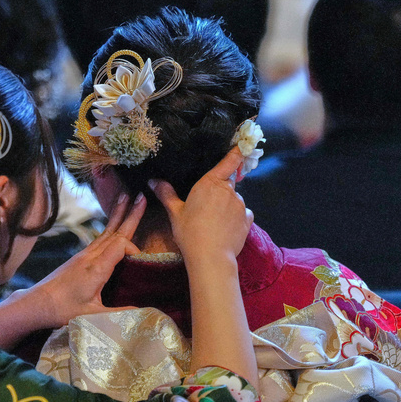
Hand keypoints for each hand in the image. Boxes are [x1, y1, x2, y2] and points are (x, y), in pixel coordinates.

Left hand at [27, 191, 145, 327]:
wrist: (37, 303)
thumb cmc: (63, 309)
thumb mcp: (93, 315)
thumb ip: (120, 313)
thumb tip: (146, 312)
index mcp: (96, 267)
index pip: (121, 245)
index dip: (134, 249)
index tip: (141, 263)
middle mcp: (90, 256)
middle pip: (114, 231)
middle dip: (130, 214)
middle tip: (141, 196)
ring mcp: (83, 254)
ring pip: (106, 232)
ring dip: (118, 215)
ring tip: (126, 198)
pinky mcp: (79, 258)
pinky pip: (99, 239)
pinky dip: (110, 229)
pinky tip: (113, 227)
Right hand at [152, 147, 252, 267]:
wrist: (210, 256)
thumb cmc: (189, 231)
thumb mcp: (174, 212)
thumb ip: (166, 193)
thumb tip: (152, 180)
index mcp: (210, 183)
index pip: (228, 162)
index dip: (236, 152)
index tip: (243, 145)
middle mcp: (228, 190)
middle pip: (228, 183)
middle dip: (220, 190)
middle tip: (207, 206)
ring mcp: (240, 205)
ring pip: (234, 199)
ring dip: (227, 205)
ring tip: (214, 221)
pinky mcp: (248, 220)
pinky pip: (243, 213)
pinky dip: (236, 218)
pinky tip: (226, 228)